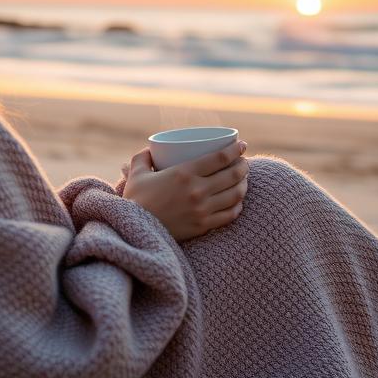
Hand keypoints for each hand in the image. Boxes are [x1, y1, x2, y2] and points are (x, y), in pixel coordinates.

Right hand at [121, 139, 249, 241]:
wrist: (134, 232)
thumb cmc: (135, 201)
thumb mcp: (136, 174)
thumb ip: (143, 158)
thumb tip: (150, 150)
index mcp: (184, 173)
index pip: (220, 158)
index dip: (235, 149)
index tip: (242, 145)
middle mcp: (197, 190)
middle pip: (232, 174)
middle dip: (243, 166)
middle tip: (243, 162)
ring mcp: (202, 210)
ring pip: (235, 194)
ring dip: (244, 184)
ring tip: (243, 180)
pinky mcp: (203, 226)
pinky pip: (230, 215)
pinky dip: (238, 206)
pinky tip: (237, 201)